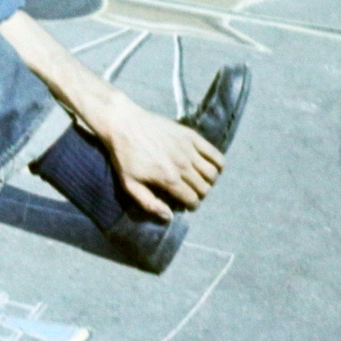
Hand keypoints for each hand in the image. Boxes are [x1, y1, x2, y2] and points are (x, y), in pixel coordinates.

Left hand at [97, 97, 223, 220]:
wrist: (122, 124)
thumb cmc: (124, 156)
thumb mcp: (129, 183)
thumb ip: (149, 203)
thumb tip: (169, 217)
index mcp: (168, 178)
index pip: (193, 199)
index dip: (191, 205)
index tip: (186, 203)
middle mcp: (182, 164)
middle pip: (204, 188)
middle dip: (199, 194)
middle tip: (190, 191)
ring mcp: (188, 148)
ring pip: (212, 173)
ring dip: (208, 181)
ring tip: (198, 180)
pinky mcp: (191, 135)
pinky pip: (215, 154)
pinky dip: (218, 164)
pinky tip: (209, 166)